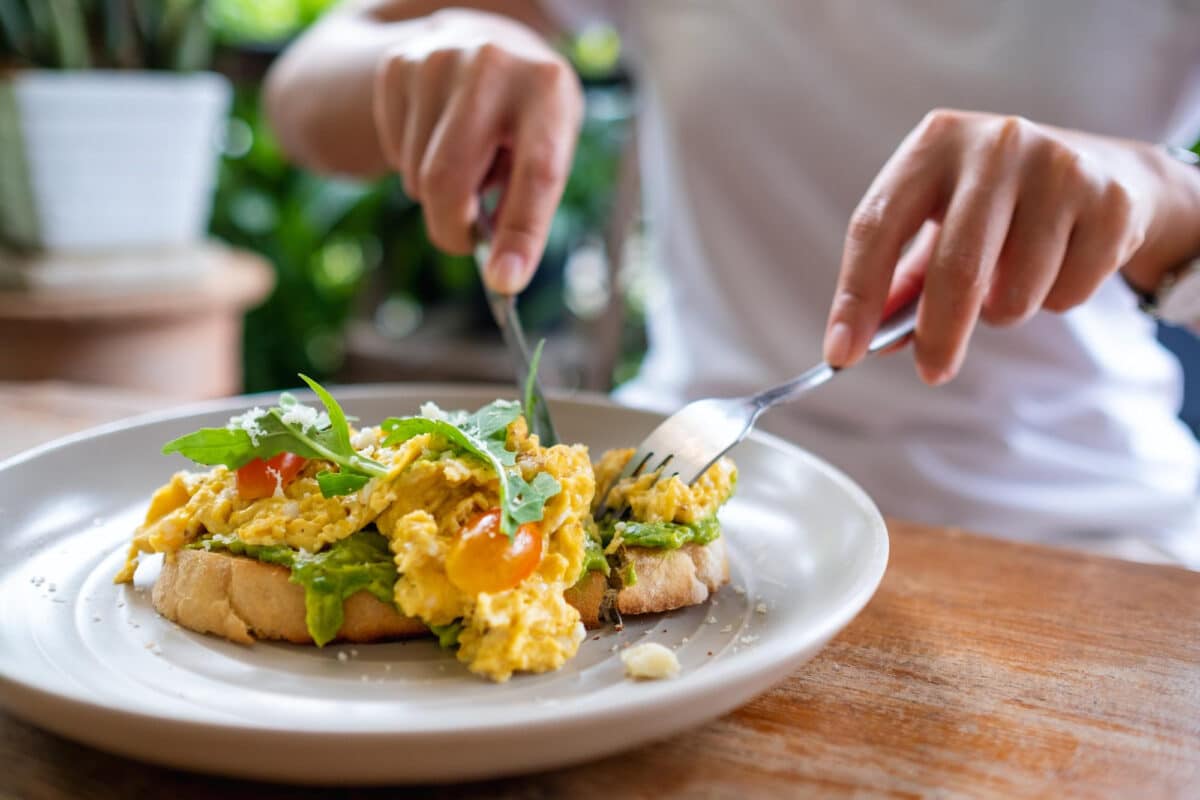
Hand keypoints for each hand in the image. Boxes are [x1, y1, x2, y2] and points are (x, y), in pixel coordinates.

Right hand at [372, 10, 582, 292]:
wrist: (486, 39)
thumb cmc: (529, 116)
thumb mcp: (550, 145)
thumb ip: (527, 203)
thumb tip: (499, 270)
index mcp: (547, 89)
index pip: (537, 174)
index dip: (521, 234)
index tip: (505, 282)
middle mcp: (492, 66)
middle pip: (449, 180)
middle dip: (452, 230)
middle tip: (465, 241)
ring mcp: (436, 61)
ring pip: (418, 176)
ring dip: (439, 193)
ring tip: (469, 159)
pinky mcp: (397, 67)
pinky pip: (395, 155)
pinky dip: (415, 166)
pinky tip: (439, 136)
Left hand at [823, 109, 1199, 383]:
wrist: (1106, 171)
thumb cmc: (997, 206)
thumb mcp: (938, 221)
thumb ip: (899, 281)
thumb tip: (865, 342)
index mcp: (934, 143)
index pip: (876, 226)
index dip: (856, 296)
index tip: (842, 353)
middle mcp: (995, 144)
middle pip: (955, 267)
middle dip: (938, 335)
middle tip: (931, 372)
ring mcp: (1059, 167)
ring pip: (1014, 293)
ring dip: (1004, 312)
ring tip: (1010, 281)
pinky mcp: (1111, 201)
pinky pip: (1067, 294)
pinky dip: (1055, 301)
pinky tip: (1060, 264)